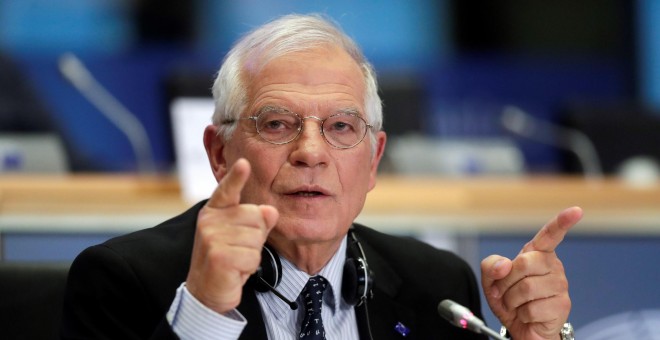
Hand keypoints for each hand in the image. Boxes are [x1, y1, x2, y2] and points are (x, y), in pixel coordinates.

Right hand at [185, 158, 278, 313]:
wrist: (207, 291)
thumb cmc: (227, 259)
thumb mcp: (244, 236)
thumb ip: (258, 221)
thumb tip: (271, 211)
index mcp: (215, 211)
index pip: (227, 190)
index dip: (236, 177)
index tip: (244, 163)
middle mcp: (210, 221)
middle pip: (255, 216)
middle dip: (256, 236)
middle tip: (238, 249)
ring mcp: (211, 239)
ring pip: (256, 238)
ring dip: (252, 254)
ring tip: (235, 260)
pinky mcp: (218, 257)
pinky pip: (252, 256)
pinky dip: (248, 267)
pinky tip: (235, 271)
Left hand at [481, 207, 582, 339]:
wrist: (521, 328)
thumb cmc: (510, 300)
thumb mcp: (491, 280)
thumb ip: (490, 266)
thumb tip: (503, 266)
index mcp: (537, 255)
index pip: (550, 235)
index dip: (562, 222)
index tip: (575, 211)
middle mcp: (552, 266)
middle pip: (523, 263)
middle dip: (505, 281)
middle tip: (504, 292)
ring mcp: (560, 286)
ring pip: (526, 288)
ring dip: (512, 300)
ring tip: (517, 304)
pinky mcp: (562, 305)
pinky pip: (532, 308)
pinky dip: (521, 314)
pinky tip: (527, 314)